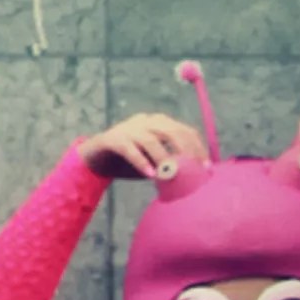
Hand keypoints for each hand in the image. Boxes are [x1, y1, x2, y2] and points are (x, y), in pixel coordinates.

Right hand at [81, 113, 207, 181]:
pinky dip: (141, 162)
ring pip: (151, 140)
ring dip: (163, 157)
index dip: (197, 147)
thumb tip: (188, 177)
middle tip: (192, 169)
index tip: (206, 165)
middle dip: (185, 150)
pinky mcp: (113, 140)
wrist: (94, 156)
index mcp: (159, 123)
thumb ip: (167, 162)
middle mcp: (146, 122)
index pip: (185, 130)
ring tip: (170, 173)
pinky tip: (149, 174)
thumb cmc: (127, 160)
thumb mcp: (151, 159)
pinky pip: (130, 150)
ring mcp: (129, 129)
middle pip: (172, 131)